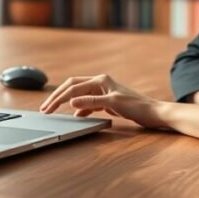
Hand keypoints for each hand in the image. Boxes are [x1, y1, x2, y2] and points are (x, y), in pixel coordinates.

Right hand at [38, 74, 167, 128]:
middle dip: (57, 97)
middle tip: (44, 108)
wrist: (154, 113)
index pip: (73, 87)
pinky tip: (75, 117)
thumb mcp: (113, 104)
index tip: (47, 108)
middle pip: (72, 87)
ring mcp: (103, 92)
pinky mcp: (106, 101)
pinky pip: (87, 103)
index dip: (58, 98)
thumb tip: (71, 103)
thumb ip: (91, 102)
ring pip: (78, 95)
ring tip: (54, 111)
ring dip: (66, 103)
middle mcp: (100, 83)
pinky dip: (79, 110)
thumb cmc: (137, 107)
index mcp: (100, 80)